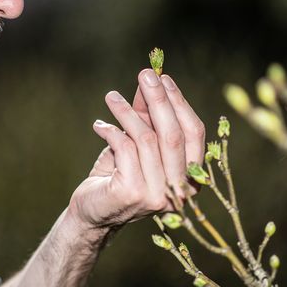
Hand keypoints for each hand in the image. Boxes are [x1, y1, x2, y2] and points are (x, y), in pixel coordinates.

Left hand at [68, 69, 204, 229]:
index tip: (163, 78)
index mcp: (191, 178)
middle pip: (173, 135)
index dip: (179, 103)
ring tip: (111, 98)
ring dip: (127, 112)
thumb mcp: (137, 142)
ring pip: (147, 139)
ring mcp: (156, 195)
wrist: (92, 211)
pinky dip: (110, 131)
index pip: (194, 134)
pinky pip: (124, 148)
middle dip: (159, 100)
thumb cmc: (118, 175)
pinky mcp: (131, 193)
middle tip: (144, 75)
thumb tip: (152, 81)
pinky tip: (99, 126)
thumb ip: (147, 116)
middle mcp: (180, 191)